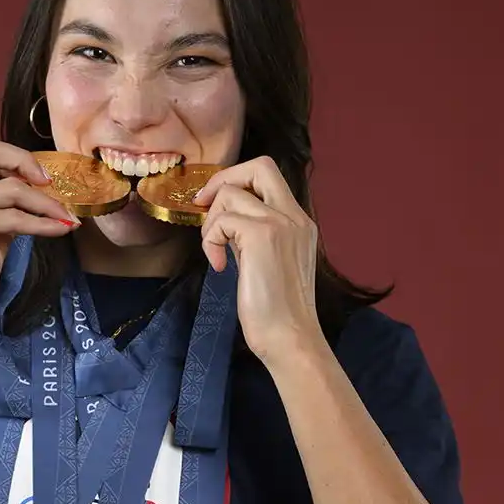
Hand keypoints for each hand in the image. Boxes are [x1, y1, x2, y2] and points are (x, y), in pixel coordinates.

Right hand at [0, 135, 79, 342]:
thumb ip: (1, 221)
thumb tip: (30, 210)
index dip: (11, 158)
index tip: (38, 179)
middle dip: (23, 159)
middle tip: (50, 184)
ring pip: (10, 188)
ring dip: (46, 203)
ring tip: (66, 218)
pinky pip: (14, 218)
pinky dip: (42, 223)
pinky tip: (58, 230)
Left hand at [193, 156, 325, 359]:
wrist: (290, 338)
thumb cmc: (277, 312)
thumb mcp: (269, 262)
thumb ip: (254, 235)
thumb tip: (225, 221)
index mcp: (299, 221)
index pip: (269, 175)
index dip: (237, 180)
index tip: (216, 206)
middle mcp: (294, 216)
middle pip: (259, 165)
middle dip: (223, 180)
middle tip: (205, 208)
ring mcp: (280, 223)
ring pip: (230, 192)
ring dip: (211, 222)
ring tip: (217, 253)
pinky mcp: (262, 236)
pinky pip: (221, 220)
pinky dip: (211, 241)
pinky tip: (220, 266)